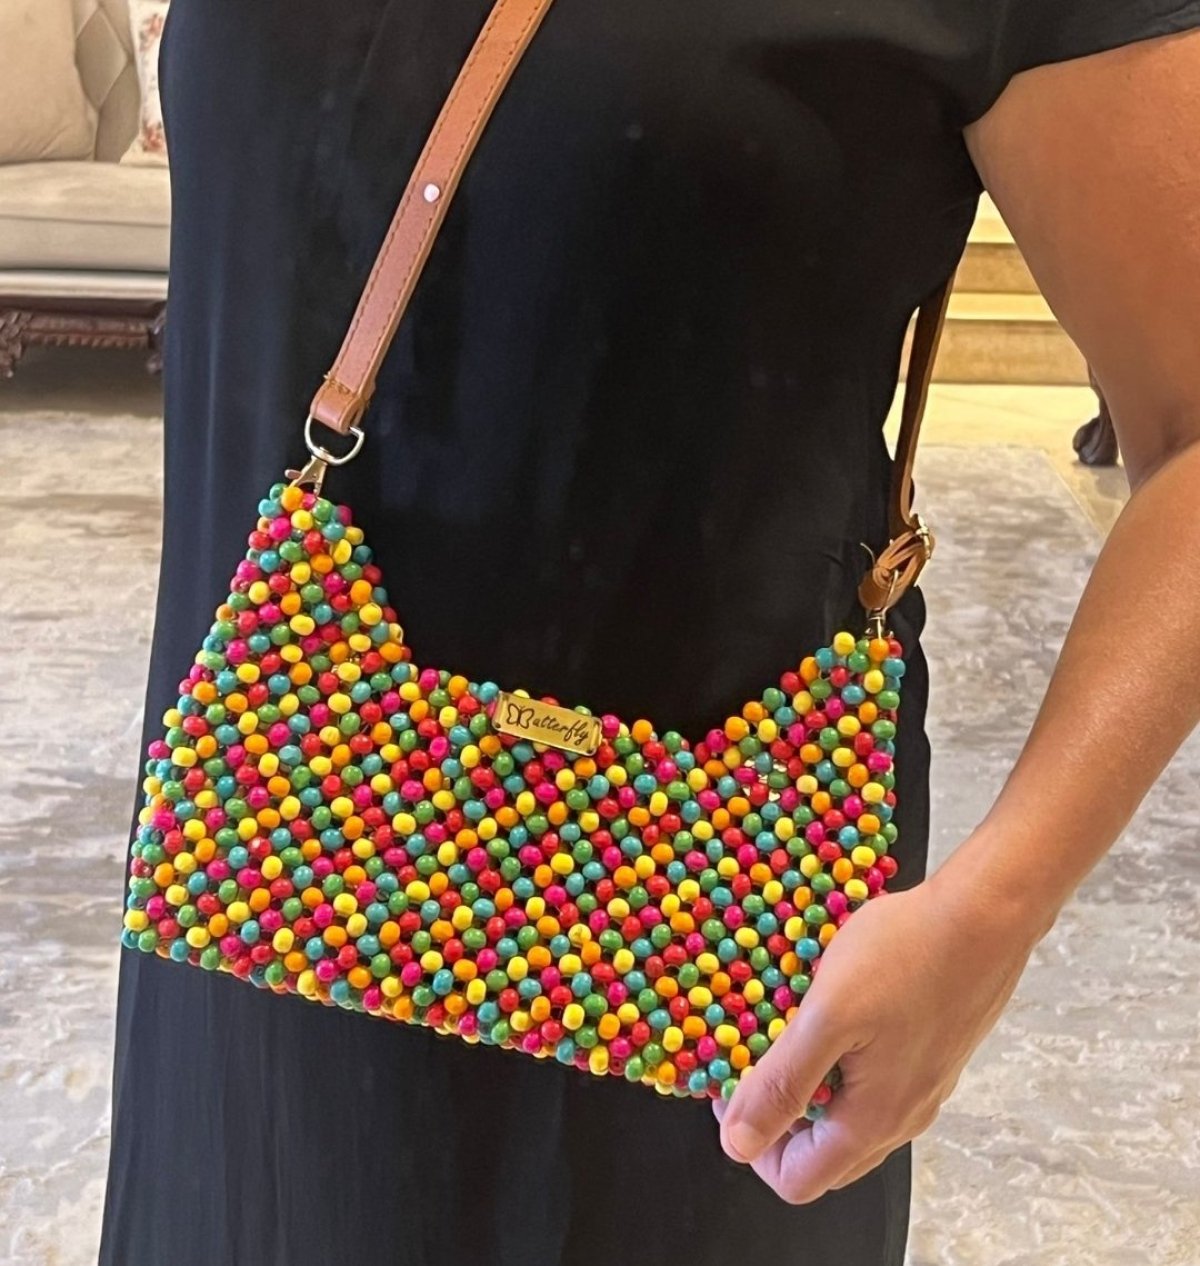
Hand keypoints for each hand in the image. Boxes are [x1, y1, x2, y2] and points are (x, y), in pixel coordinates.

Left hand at [712, 854, 1042, 1202]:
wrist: (983, 913)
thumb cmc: (907, 954)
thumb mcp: (829, 1015)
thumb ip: (784, 1083)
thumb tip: (738, 1146)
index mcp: (874, 1120)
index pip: (798, 1179)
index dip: (753, 1143)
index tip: (732, 1087)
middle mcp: (903, 1115)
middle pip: (823, 1153)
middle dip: (778, 1115)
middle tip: (754, 1057)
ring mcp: (921, 1084)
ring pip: (847, 1112)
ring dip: (807, 1082)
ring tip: (785, 1025)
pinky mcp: (929, 1050)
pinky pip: (872, 1076)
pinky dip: (838, 1057)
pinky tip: (827, 1005)